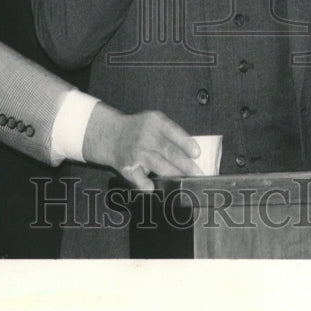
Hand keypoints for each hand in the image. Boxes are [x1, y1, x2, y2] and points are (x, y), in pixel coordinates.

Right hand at [81, 102, 201, 190]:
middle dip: (186, 165)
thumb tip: (192, 154)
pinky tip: (152, 188)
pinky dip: (145, 183)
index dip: (186, 143)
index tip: (197, 153)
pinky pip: (138, 177)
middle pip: (169, 151)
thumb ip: (171, 134)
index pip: (173, 132)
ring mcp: (136, 151)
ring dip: (173, 174)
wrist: (110, 134)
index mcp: (155, 122)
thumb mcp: (154, 122)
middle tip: (199, 174)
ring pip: (158, 164)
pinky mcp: (128, 166)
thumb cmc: (139, 129)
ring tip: (187, 182)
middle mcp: (146, 136)